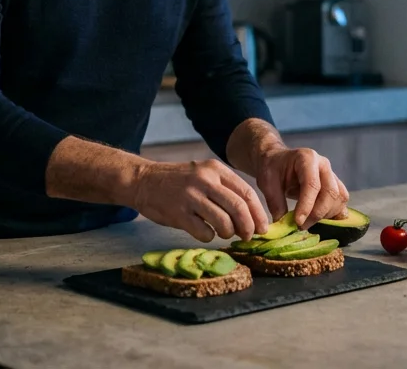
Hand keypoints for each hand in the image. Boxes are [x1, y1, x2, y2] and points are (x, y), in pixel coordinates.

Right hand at [129, 159, 269, 242]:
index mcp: (215, 169)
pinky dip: (209, 237)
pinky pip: (204, 232)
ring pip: (224, 222)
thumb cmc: (178, 181)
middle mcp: (205, 180)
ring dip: (228, 233)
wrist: (143, 180)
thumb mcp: (203, 174)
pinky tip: (204, 232)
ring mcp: (191, 197)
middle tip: (248, 236)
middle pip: (238, 208)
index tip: (263, 227)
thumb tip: (250, 215)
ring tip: (223, 233)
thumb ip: (225, 189)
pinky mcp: (178, 213)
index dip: (258, 213)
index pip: (246, 192)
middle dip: (248, 227)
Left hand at [255, 146, 349, 229]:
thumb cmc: (273, 169)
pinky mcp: (335, 185)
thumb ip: (275, 203)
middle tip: (301, 226)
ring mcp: (332, 174)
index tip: (298, 222)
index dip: (307, 205)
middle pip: (330, 192)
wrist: (279, 161)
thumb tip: (283, 226)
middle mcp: (323, 165)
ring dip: (326, 215)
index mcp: (307, 158)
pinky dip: (335, 214)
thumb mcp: (267, 183)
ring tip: (308, 222)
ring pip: (339, 198)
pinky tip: (320, 220)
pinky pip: (342, 201)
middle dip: (317, 213)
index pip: (312, 184)